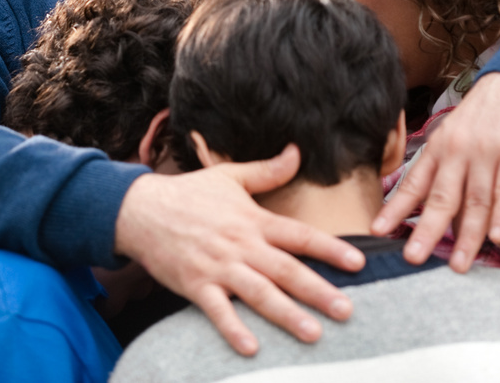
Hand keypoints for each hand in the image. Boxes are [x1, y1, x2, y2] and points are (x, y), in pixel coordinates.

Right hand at [113, 144, 364, 354]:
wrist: (141, 210)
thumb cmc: (189, 193)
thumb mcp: (230, 176)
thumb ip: (267, 171)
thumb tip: (297, 152)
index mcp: (253, 221)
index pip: (300, 236)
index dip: (330, 249)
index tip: (358, 263)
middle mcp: (241, 245)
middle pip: (286, 270)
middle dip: (318, 292)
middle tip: (347, 311)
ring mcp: (219, 267)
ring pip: (259, 294)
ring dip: (287, 315)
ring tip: (313, 334)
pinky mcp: (196, 285)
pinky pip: (218, 311)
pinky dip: (234, 329)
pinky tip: (253, 347)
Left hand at [371, 72, 499, 270]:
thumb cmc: (483, 116)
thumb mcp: (453, 135)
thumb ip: (443, 169)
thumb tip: (435, 213)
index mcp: (438, 148)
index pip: (413, 183)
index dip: (395, 209)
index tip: (377, 232)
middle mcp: (458, 152)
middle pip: (441, 197)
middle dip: (426, 231)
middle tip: (412, 259)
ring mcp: (486, 153)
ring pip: (475, 200)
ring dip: (467, 235)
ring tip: (458, 265)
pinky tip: (496, 238)